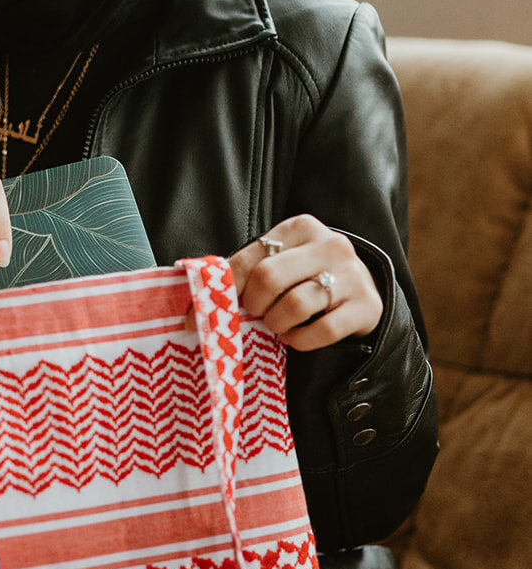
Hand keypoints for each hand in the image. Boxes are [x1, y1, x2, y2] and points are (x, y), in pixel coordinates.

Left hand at [225, 214, 382, 350]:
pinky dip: (301, 340)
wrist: (359, 289)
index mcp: (300, 228)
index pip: (249, 259)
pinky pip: (323, 331)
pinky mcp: (367, 306)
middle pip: (269, 278)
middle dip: (254, 305)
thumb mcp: (280, 261)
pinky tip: (295, 336)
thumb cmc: (305, 275)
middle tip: (256, 313)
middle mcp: (330, 245)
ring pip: (296, 305)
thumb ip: (247, 272)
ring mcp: (352, 275)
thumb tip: (200, 305)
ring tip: (277, 324)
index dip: (227, 288)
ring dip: (277, 324)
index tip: (217, 308)